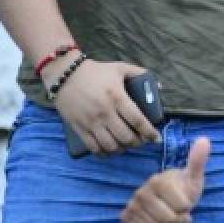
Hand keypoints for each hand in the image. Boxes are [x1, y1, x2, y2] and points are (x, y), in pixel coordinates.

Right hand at [45, 58, 161, 154]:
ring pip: (110, 145)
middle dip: (137, 143)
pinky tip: (110, 151)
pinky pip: (93, 147)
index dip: (150, 132)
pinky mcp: (79, 129)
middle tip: (141, 141)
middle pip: (126, 137)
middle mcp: (105, 113)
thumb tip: (158, 87)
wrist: (65, 74)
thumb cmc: (96, 71)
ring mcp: (91, 122)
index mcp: (118, 98)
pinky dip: (104, 153)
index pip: (138, 120)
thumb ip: (140, 74)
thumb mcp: (120, 68)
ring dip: (122, 149)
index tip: (157, 139)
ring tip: (126, 146)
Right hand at [122, 137, 209, 222]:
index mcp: (158, 180)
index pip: (181, 205)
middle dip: (177, 221)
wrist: (169, 209)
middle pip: (168, 219)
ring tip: (166, 219)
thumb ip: (198, 162)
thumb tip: (205, 139)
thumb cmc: (183, 192)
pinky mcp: (125, 218)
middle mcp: (141, 191)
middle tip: (177, 214)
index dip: (186, 208)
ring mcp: (132, 204)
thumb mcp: (194, 179)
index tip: (186, 204)